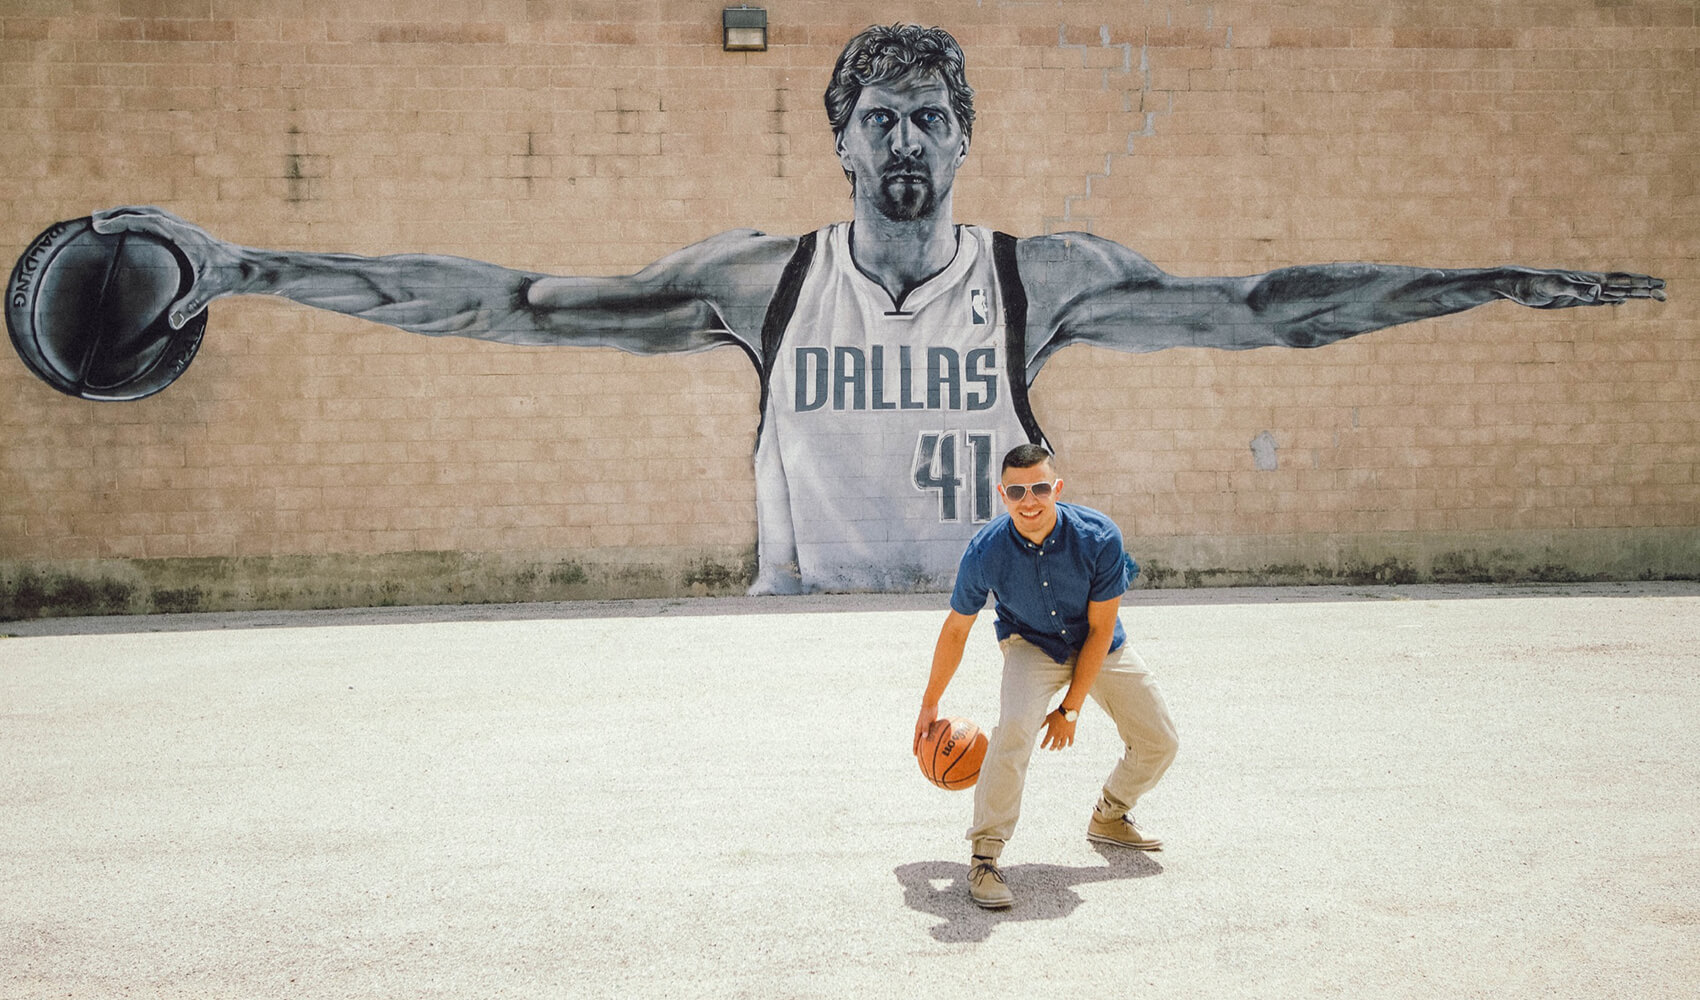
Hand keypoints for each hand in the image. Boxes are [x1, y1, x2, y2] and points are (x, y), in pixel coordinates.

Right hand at [92, 206, 248, 328]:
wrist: (252, 268)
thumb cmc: (232, 277)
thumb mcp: (210, 292)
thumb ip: (190, 306)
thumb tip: (173, 322)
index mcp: (184, 236)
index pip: (147, 221)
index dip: (122, 220)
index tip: (99, 224)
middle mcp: (183, 228)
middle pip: (146, 211)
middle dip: (119, 213)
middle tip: (94, 219)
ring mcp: (186, 230)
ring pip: (153, 213)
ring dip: (130, 213)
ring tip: (107, 220)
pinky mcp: (189, 235)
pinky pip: (160, 221)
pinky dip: (142, 220)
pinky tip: (134, 231)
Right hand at [913, 702, 939, 755]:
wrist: (930, 703)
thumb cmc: (928, 712)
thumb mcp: (926, 721)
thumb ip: (925, 729)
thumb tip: (924, 738)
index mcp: (918, 729)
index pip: (916, 741)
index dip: (915, 748)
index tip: (915, 755)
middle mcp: (921, 729)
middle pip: (919, 740)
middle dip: (919, 748)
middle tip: (920, 755)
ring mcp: (925, 727)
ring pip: (925, 737)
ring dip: (925, 743)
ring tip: (928, 750)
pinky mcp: (930, 724)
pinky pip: (931, 733)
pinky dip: (932, 737)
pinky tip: (937, 741)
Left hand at [1039, 709, 1075, 750]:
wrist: (1067, 711)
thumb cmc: (1057, 714)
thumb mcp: (1048, 718)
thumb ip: (1043, 724)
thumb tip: (1037, 728)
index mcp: (1051, 731)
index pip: (1046, 741)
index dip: (1043, 745)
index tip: (1042, 747)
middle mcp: (1058, 735)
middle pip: (1054, 744)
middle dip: (1052, 747)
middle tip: (1050, 749)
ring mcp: (1065, 735)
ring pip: (1062, 744)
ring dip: (1060, 747)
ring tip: (1058, 749)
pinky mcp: (1071, 733)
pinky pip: (1071, 741)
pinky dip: (1069, 744)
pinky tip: (1068, 745)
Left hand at [1504, 267, 1665, 308]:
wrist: (1514, 283)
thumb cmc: (1532, 285)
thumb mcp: (1553, 287)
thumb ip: (1576, 289)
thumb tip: (1599, 291)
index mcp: (1589, 281)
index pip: (1621, 282)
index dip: (1641, 284)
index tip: (1660, 286)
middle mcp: (1589, 284)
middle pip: (1623, 286)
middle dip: (1644, 289)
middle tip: (1666, 292)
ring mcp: (1582, 291)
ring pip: (1614, 293)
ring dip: (1633, 294)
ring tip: (1651, 295)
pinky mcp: (1572, 299)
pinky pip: (1598, 300)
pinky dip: (1612, 300)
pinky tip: (1619, 301)